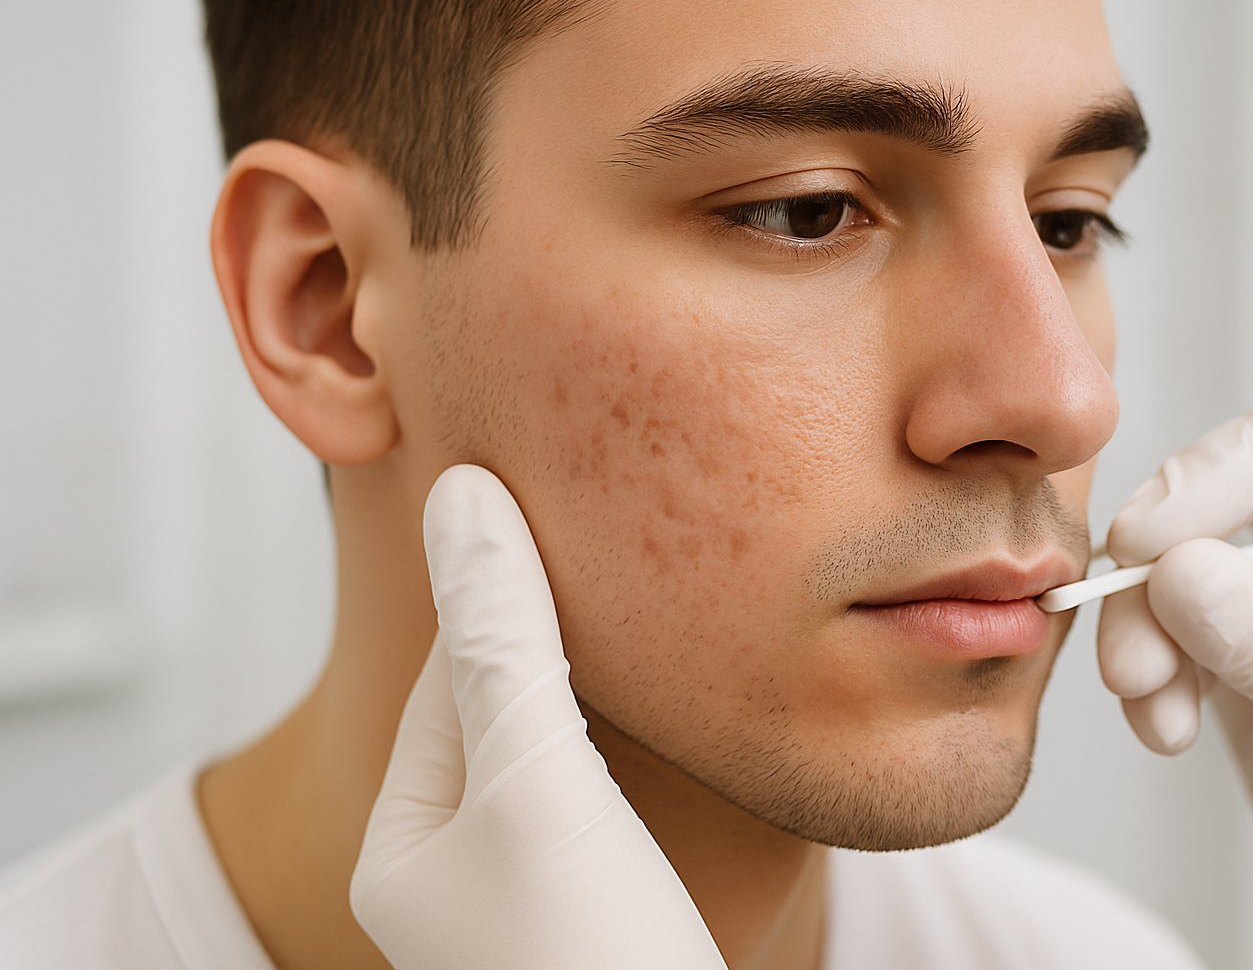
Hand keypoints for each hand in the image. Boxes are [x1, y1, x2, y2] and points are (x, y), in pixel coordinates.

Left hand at [349, 464, 727, 969]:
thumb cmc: (592, 958)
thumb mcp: (536, 782)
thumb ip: (506, 641)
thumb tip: (464, 497)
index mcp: (403, 848)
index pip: (446, 681)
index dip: (498, 593)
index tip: (543, 505)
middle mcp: (458, 875)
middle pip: (499, 712)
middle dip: (549, 636)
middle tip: (610, 538)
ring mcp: (532, 897)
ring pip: (559, 753)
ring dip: (597, 686)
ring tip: (651, 608)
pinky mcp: (601, 911)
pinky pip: (606, 798)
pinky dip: (636, 745)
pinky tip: (682, 711)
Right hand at [1096, 390, 1252, 968]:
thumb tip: (1167, 569)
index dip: (1216, 472)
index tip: (1143, 539)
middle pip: (1218, 502)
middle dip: (1158, 574)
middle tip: (1128, 650)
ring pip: (1175, 572)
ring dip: (1143, 636)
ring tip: (1151, 708)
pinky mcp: (1244, 664)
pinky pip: (1164, 637)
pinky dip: (1148, 682)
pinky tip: (1168, 734)